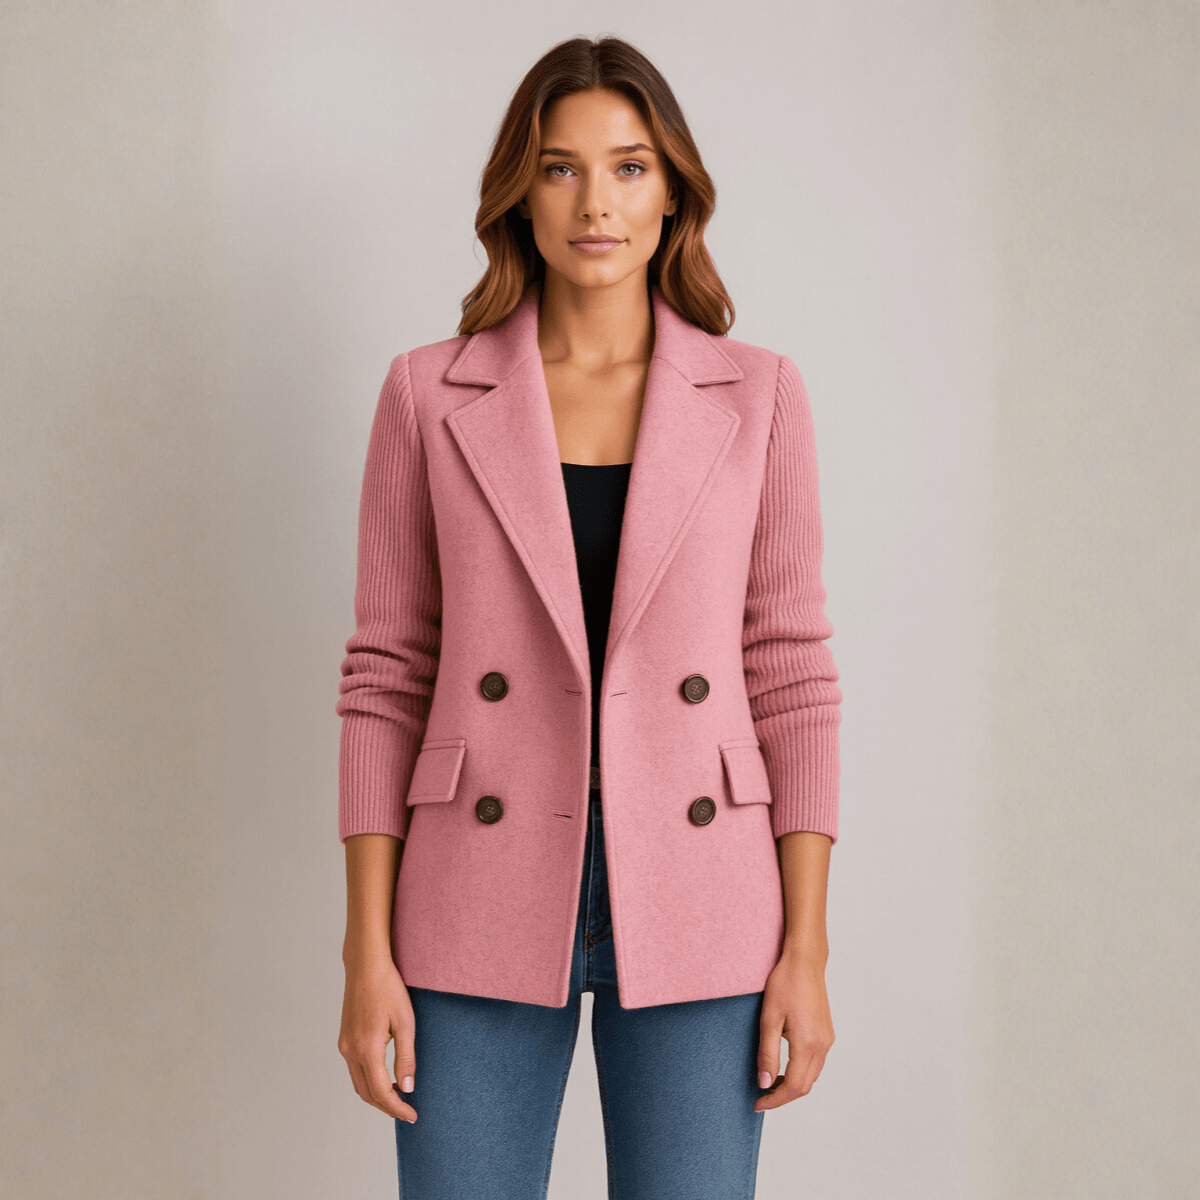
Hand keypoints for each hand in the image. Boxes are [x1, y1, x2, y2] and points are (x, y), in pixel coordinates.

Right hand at [338, 956, 418, 1122]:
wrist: (366, 966)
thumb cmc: (388, 989)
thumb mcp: (405, 1022)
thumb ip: (406, 1057)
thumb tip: (407, 1088)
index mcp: (367, 1049)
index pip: (381, 1092)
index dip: (397, 1108)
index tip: (413, 1116)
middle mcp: (350, 1051)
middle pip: (367, 1094)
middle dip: (387, 1106)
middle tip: (408, 1111)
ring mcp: (344, 1046)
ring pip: (359, 1084)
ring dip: (377, 1095)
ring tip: (399, 1097)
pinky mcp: (344, 1039)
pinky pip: (355, 1070)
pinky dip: (369, 1081)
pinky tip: (385, 1077)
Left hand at [753, 946, 834, 1111]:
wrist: (805, 961)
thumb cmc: (784, 983)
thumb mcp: (769, 1018)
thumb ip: (767, 1054)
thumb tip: (764, 1083)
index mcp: (808, 1043)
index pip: (794, 1086)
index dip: (775, 1100)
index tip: (758, 1103)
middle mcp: (822, 1045)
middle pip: (805, 1085)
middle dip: (783, 1095)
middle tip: (761, 1096)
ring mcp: (827, 1039)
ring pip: (812, 1075)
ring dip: (793, 1084)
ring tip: (770, 1081)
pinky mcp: (827, 1033)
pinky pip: (816, 1062)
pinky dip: (801, 1071)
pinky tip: (784, 1065)